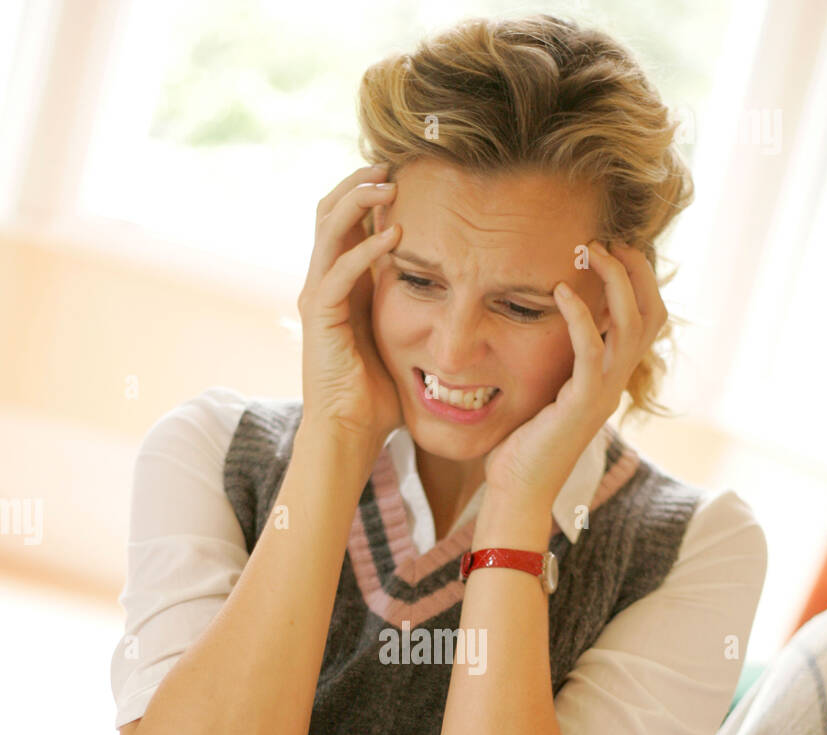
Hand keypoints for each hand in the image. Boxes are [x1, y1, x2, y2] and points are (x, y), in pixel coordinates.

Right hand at [296, 164, 404, 453]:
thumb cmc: (379, 396)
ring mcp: (318, 297)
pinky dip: (363, 249)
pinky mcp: (320, 317)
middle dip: (360, 180)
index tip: (406, 170)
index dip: (369, 189)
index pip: (348, 219)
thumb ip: (416, 308)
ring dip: (358, 200)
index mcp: (343, 283)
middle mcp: (324, 282)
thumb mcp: (403, 339)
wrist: (350, 433)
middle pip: (330, 209)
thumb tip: (461, 291)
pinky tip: (395, 235)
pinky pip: (338, 271)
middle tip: (393, 162)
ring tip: (390, 183)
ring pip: (328, 227)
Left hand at [484, 242, 667, 501]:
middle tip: (607, 239)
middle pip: (651, 314)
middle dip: (636, 270)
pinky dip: (579, 316)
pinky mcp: (582, 405)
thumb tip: (545, 320)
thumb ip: (557, 358)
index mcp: (611, 378)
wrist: (518, 491)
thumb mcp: (546, 389)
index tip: (612, 247)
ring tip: (593, 250)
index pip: (645, 319)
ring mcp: (604, 394)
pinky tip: (560, 291)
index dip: (638, 279)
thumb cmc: (523, 444)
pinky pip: (591, 351)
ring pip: (630, 326)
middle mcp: (616, 383)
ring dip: (616, 281)